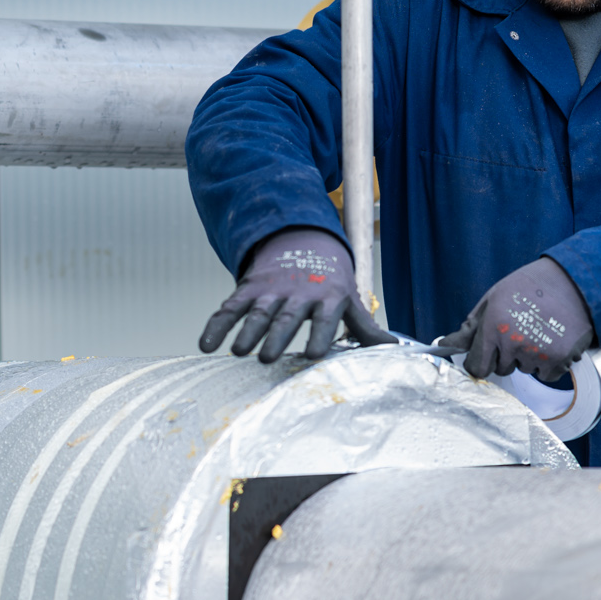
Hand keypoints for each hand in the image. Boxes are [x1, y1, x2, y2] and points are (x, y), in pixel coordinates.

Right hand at [198, 227, 394, 362]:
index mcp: (326, 297)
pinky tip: (205, 346)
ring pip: (257, 312)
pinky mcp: (249, 288)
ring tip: (238, 352)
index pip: (324, 318)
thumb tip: (394, 350)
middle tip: (267, 358)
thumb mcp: (349, 299)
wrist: (303, 241)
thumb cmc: (329, 281)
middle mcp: (297, 293)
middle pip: (286, 317)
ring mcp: (271, 290)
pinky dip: (216, 325)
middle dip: (276, 336)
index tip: (312, 354)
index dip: (319, 334)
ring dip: (247, 332)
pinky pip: (229, 307)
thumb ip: (365, 327)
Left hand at [437, 256, 593, 382]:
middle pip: (501, 369)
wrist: (577, 283)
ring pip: (524, 370)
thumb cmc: (532, 287)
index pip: (477, 366)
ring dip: (530, 357)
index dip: (481, 360)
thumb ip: (472, 326)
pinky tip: (554, 339)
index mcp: (493, 326)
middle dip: (507, 355)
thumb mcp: (495, 298)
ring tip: (541, 330)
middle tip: (522, 329)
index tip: (487, 354)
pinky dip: (549, 363)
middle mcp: (513, 343)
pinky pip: (545, 374)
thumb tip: (445, 344)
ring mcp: (536, 354)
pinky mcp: (559, 361)